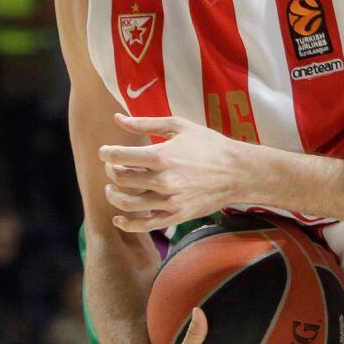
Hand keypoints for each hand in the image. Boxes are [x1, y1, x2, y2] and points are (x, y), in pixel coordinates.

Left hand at [100, 114, 244, 232]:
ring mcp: (169, 201)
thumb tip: (117, 118)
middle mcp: (163, 180)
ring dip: (113, 196)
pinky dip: (127, 223)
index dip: (106, 153)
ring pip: (127, 203)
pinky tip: (119, 218)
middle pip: (121, 179)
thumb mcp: (180, 127)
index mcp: (162, 156)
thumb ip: (146, 123)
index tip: (105, 151)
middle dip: (111, 171)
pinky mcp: (177, 216)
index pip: (119, 157)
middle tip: (112, 166)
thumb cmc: (210, 145)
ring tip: (112, 189)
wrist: (238, 172)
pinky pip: (145, 225)